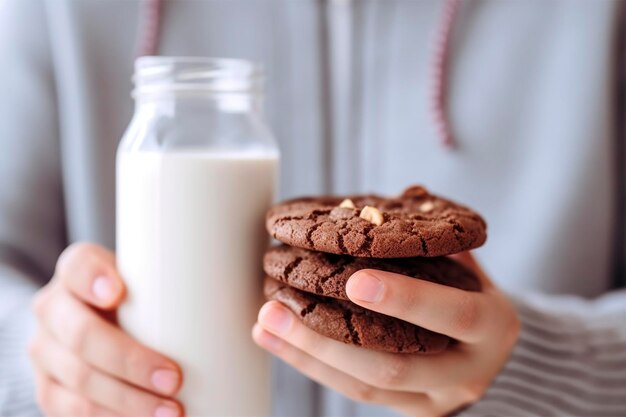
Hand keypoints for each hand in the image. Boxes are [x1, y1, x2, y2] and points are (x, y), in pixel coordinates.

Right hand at [29, 243, 183, 416]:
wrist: (101, 323)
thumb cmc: (145, 300)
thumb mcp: (154, 280)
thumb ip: (184, 277)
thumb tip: (260, 295)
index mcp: (77, 274)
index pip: (77, 266)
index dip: (93, 278)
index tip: (120, 293)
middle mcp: (54, 309)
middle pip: (80, 334)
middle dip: (129, 360)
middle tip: (175, 378)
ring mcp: (46, 353)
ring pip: (78, 380)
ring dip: (126, 401)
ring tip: (173, 412)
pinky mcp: (49, 389)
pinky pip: (71, 411)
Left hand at [253, 252, 518, 416]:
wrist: (490, 353)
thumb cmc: (474, 295)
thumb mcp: (472, 268)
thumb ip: (440, 242)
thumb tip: (398, 197)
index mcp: (493, 327)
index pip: (452, 315)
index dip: (406, 300)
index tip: (354, 280)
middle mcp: (468, 372)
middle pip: (394, 367)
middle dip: (327, 339)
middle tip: (276, 304)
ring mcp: (436, 399)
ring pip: (365, 388)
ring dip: (307, 355)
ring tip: (263, 322)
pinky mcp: (409, 410)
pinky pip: (355, 394)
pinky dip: (313, 366)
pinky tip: (277, 340)